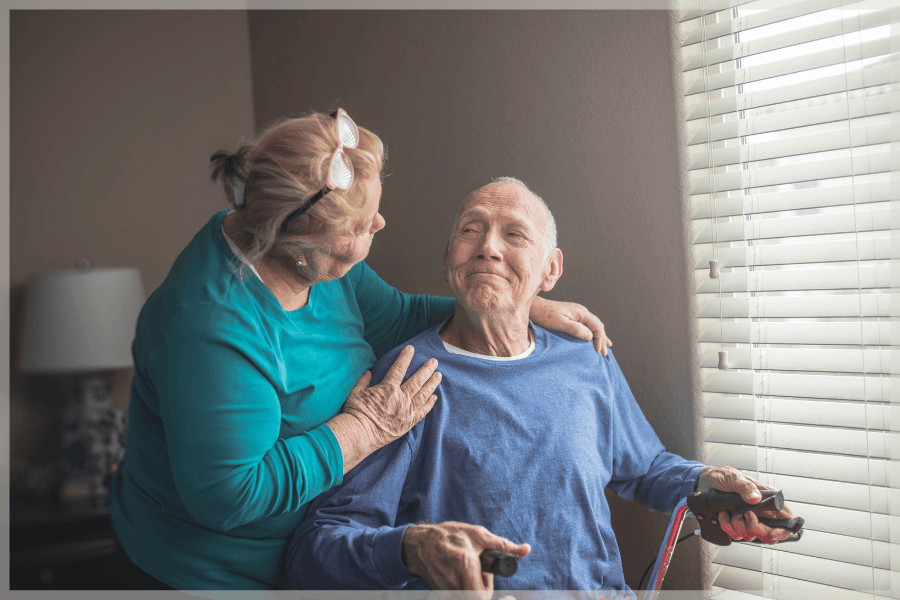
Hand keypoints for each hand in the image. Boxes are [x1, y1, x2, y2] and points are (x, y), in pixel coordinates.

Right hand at [330, 346, 440, 471]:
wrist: (360, 435)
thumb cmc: (356, 413)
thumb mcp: (356, 392)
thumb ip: (364, 380)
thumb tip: (369, 372)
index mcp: (388, 388)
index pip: (399, 368)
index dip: (406, 357)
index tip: (411, 349)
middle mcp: (401, 398)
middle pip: (417, 380)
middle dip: (427, 369)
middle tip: (434, 361)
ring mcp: (407, 411)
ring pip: (423, 394)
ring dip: (432, 383)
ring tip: (438, 375)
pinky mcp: (409, 423)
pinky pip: (423, 411)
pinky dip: (429, 403)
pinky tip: (434, 397)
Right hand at [402, 521, 529, 593]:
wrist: (420, 544)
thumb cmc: (450, 536)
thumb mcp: (478, 535)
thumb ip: (503, 545)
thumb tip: (525, 549)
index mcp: (465, 565)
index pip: (482, 597)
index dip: (489, 592)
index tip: (491, 583)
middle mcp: (453, 581)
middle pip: (476, 599)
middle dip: (483, 590)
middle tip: (481, 575)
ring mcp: (445, 590)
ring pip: (467, 598)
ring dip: (473, 589)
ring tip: (468, 573)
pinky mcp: (440, 594)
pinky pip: (457, 597)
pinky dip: (462, 590)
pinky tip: (458, 576)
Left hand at [529, 296, 612, 354]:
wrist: (535, 308)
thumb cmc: (545, 316)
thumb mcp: (560, 323)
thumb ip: (575, 329)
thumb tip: (590, 336)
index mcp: (581, 313)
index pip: (597, 327)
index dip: (600, 339)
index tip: (598, 351)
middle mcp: (582, 312)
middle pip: (597, 326)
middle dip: (602, 340)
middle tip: (604, 354)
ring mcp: (577, 314)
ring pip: (593, 326)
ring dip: (599, 337)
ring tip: (606, 348)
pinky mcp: (572, 317)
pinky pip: (586, 326)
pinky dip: (592, 334)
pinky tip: (593, 339)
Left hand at [696, 465, 795, 543]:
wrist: (704, 481)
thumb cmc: (722, 476)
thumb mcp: (734, 478)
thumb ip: (745, 487)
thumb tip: (755, 498)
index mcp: (766, 499)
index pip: (785, 519)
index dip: (783, 530)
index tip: (773, 534)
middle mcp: (759, 511)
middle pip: (769, 533)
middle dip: (757, 529)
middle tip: (746, 516)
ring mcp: (747, 519)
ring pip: (751, 536)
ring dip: (739, 525)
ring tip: (731, 512)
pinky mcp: (735, 524)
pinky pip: (735, 535)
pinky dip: (727, 526)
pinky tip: (723, 515)